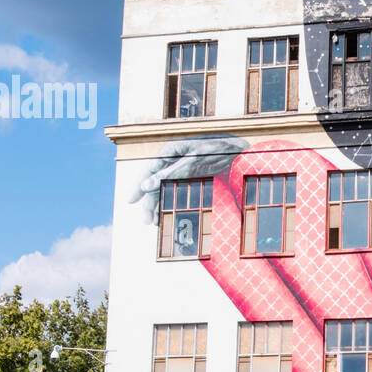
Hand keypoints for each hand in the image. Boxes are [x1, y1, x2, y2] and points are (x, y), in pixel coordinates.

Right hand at [130, 135, 248, 222]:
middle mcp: (174, 159)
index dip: (140, 185)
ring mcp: (183, 169)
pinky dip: (171, 202)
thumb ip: (171, 172)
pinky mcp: (192, 177)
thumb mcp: (194, 160)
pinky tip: (167, 215)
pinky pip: (177, 190)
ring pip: (165, 188)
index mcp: (171, 150)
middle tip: (147, 220)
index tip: (131, 201)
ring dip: (159, 205)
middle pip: (155, 182)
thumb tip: (146, 185)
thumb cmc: (218, 149)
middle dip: (150, 202)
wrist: (241, 151)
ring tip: (155, 222)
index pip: (150, 170)